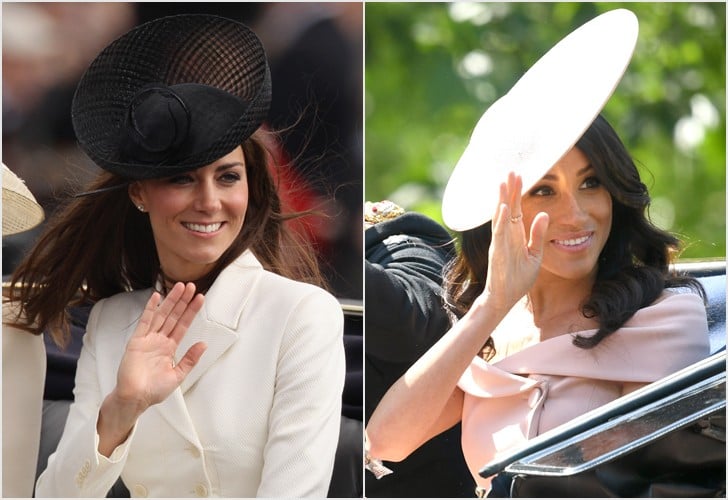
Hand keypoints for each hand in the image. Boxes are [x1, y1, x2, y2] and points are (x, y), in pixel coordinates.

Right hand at [113, 282, 206, 412]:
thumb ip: (190, 359)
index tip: (200, 298)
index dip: (191, 311)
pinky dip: (150, 309)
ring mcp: (148, 339)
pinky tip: (157, 296)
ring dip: (171, 301)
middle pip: (174, 316)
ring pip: (162, 315)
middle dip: (183, 301)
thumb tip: (204, 344)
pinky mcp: (136, 341)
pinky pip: (145, 322)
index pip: (183, 325)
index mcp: (169, 348)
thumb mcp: (178, 375)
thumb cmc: (154, 390)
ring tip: (180, 287)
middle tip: (192, 286)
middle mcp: (159, 340)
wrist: (135, 399)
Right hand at [480, 172, 548, 310]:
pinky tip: (503, 207)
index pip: (516, 209)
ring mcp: (500, 243)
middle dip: (510, 190)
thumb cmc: (518, 278)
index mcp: (515, 235)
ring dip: (502, 200)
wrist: (505, 298)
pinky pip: (499, 234)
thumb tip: (544, 214)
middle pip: (507, 208)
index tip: (520, 175)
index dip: (518, 193)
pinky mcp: (498, 252)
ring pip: (500, 217)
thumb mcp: (535, 254)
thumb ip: (538, 234)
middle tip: (511, 171)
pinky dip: (501, 220)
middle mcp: (506, 236)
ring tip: (503, 184)